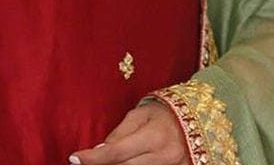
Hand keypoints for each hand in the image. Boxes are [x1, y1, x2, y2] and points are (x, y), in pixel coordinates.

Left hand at [68, 101, 188, 164]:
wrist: (199, 120)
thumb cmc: (163, 114)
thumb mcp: (141, 115)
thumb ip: (119, 134)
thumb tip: (98, 151)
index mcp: (154, 137)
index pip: (117, 152)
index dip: (94, 158)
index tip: (74, 159)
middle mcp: (164, 157)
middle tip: (82, 163)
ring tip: (103, 162)